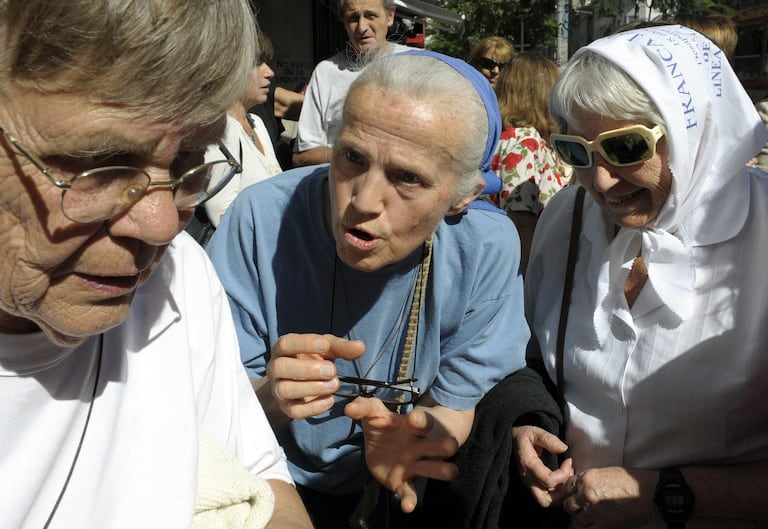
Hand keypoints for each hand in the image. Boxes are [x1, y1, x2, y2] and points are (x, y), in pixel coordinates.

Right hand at [267, 333, 364, 419]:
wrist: (300, 380)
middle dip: (308, 369)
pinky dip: (313, 408)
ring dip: (312, 388)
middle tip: (332, 371)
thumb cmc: (312, 358)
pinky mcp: (285, 407)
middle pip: (281, 367)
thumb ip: (342, 347)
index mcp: (283, 348)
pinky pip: (293, 411)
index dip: (305, 344)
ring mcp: (277, 389)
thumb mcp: (326, 349)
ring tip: (333, 385)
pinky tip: (329, 400)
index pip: (286, 343)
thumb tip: (360, 347)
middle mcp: (275, 368)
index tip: (325, 345)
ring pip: (285, 389)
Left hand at [345, 397, 458, 512]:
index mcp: (411, 427)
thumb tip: (349, 408)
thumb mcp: (374, 413)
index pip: (422, 421)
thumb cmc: (383, 425)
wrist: (383, 446)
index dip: (421, 419)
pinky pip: (409, 492)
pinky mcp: (403, 482)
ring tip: (451, 472)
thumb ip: (363, 408)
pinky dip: (409, 499)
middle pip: (434, 446)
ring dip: (440, 470)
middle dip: (442, 446)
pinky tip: (408, 506)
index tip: (417, 417)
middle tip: (451, 444)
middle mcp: (417, 446)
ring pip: (430, 469)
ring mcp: (412, 465)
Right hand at [512, 425, 572, 506]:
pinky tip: (563, 478)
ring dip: (561, 494)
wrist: (510, 440)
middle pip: (546, 501)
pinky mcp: (533, 485)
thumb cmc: (522, 436)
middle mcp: (528, 479)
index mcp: (528, 465)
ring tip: (567, 477)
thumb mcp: (533, 432)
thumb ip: (548, 439)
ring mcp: (530, 484)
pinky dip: (558, 492)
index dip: (563, 474)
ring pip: (547, 502)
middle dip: (562, 493)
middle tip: (569, 476)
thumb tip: (564, 448)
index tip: (569, 461)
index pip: (548, 480)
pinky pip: (547, 497)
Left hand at [561, 466, 656, 528]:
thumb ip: (589, 479)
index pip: (565, 487)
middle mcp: (587, 494)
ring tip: (594, 515)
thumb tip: (579, 485)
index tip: (572, 495)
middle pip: (568, 504)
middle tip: (583, 506)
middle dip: (574, 506)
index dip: (568, 492)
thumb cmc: (631, 481)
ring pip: (578, 519)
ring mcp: (594, 511)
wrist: (650, 493)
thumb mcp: (605, 472)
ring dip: (584, 518)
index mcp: (587, 478)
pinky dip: (593, 526)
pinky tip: (600, 522)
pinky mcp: (604, 525)